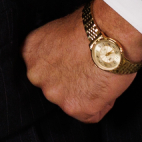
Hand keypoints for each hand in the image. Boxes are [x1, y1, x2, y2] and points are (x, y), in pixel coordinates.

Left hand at [22, 0, 141, 123]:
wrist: (111, 32)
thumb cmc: (92, 26)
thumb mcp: (58, 30)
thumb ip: (53, 50)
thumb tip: (63, 59)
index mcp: (30, 54)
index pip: (42, 70)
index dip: (63, 67)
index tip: (74, 62)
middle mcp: (36, 76)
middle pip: (54, 87)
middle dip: (71, 82)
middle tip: (90, 69)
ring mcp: (55, 94)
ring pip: (71, 102)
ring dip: (87, 94)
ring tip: (100, 75)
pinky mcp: (76, 107)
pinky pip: (90, 115)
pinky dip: (102, 104)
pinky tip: (106, 86)